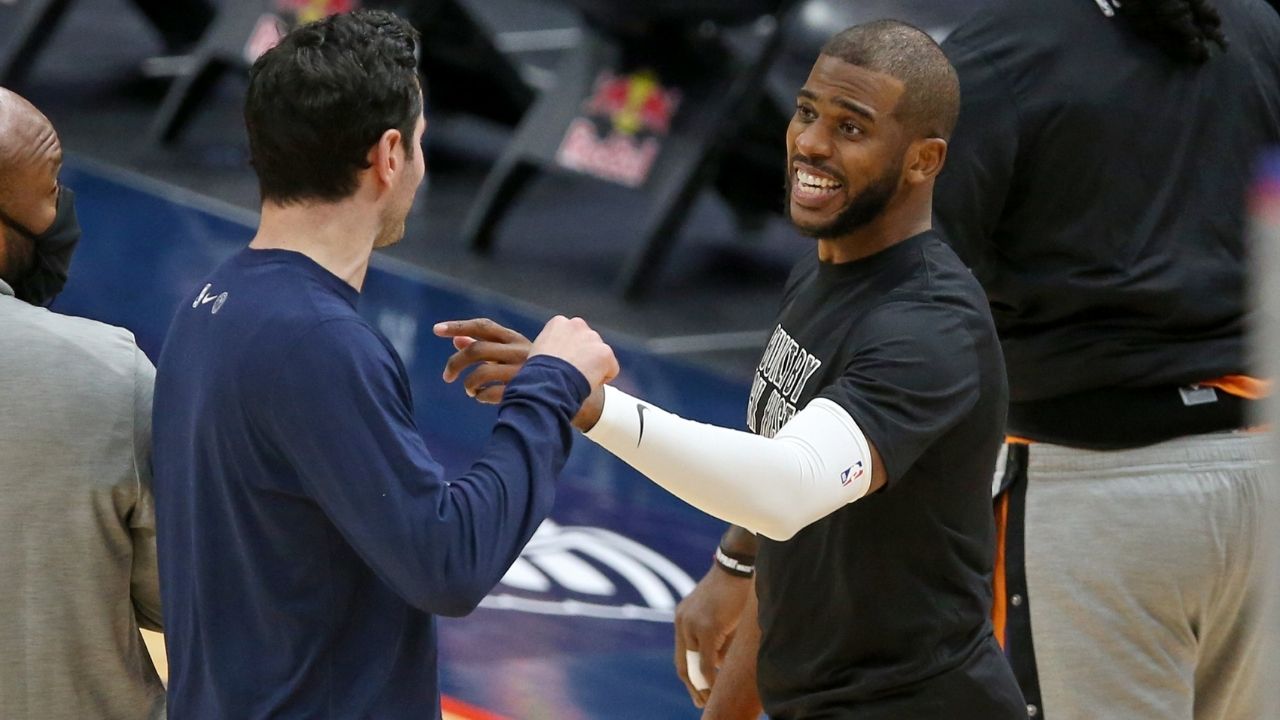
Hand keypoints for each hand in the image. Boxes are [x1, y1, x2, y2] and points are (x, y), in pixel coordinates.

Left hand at [435, 317, 618, 419]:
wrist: (578, 391)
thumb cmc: (544, 371)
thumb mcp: (517, 354)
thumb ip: (487, 346)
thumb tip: (457, 339)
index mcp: (518, 339)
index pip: (484, 326)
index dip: (458, 326)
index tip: (436, 329)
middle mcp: (519, 352)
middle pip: (476, 350)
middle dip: (455, 362)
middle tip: (447, 377)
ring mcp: (521, 372)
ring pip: (481, 373)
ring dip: (469, 384)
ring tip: (468, 390)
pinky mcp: (524, 390)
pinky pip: (492, 394)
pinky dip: (481, 397)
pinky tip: (482, 398)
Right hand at [528, 315, 618, 389]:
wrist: (549, 382)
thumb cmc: (539, 373)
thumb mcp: (539, 350)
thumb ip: (553, 346)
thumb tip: (558, 357)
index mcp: (559, 323)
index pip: (571, 334)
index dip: (569, 351)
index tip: (564, 363)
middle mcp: (577, 325)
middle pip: (588, 341)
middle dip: (584, 355)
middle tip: (574, 371)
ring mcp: (593, 338)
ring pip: (600, 353)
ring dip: (594, 365)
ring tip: (580, 378)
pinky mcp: (605, 352)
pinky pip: (611, 368)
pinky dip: (604, 377)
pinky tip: (590, 382)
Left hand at [674, 565, 752, 707]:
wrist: (738, 566)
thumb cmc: (734, 589)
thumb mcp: (720, 618)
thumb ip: (716, 640)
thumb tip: (717, 666)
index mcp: (683, 618)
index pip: (681, 654)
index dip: (689, 676)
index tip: (697, 692)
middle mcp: (682, 621)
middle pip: (683, 664)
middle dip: (693, 686)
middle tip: (701, 702)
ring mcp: (692, 624)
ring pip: (694, 664)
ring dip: (704, 683)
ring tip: (712, 696)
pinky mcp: (707, 627)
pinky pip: (706, 661)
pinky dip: (711, 677)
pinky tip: (718, 687)